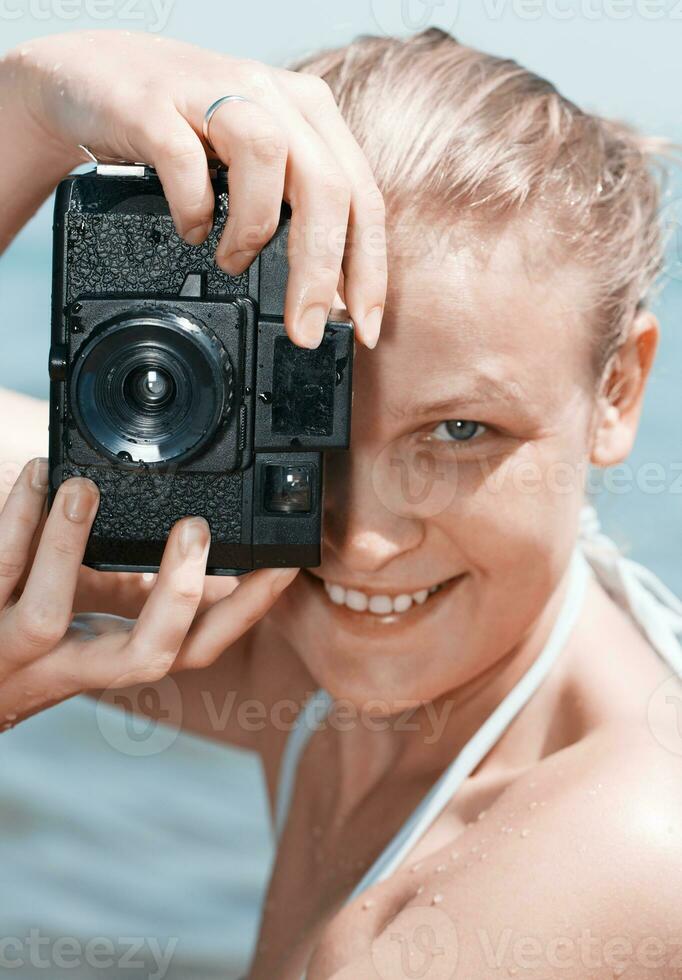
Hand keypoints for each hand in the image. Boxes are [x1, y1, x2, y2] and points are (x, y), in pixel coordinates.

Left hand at [0, 459, 297, 729]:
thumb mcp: (103, 623)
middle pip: (146, 657)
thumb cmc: (37, 643)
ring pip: (47, 614)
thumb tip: (219, 558)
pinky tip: (38, 475)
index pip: (199, 648)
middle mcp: (78, 666)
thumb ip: (152, 594)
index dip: (248, 611)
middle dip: (178, 594)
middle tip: (196, 528)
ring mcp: (21, 651)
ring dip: (68, 548)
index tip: (283, 563)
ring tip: (84, 488)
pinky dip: (16, 520)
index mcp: (119, 656)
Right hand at [9, 31, 386, 348]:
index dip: (369, 269)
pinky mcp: (157, 102)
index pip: (363, 198)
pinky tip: (190, 230)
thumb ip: (292, 215)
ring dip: (254, 229)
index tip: (363, 328)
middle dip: (321, 270)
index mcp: (310, 118)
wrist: (91, 79)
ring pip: (267, 156)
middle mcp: (272, 97)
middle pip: (325, 185)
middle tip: (304, 327)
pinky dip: (193, 206)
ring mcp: (214, 91)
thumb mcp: (252, 170)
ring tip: (232, 263)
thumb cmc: (183, 133)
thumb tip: (325, 302)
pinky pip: (185, 157)